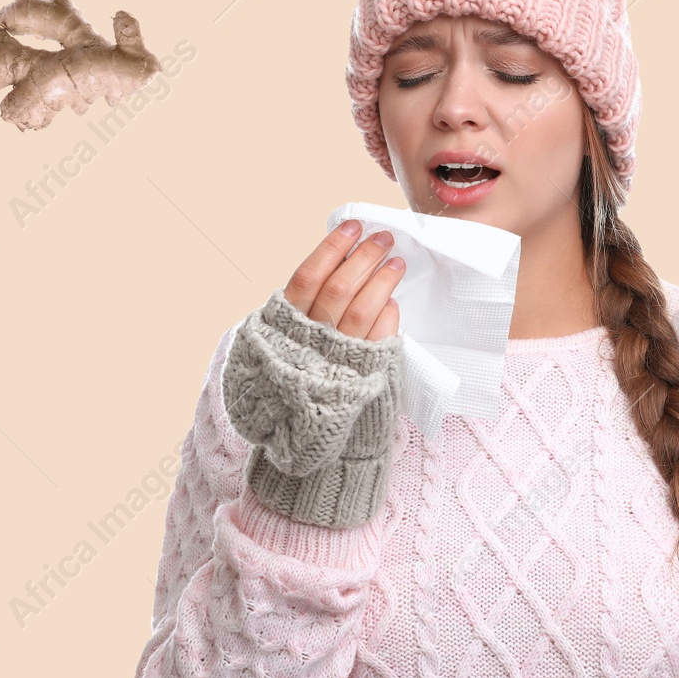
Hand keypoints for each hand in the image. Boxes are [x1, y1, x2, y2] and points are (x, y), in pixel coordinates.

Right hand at [219, 220, 408, 527]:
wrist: (312, 451)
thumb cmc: (301, 391)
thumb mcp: (288, 350)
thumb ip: (303, 317)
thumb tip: (336, 268)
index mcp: (283, 330)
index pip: (307, 277)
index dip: (332, 247)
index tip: (352, 226)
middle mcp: (308, 344)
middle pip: (338, 288)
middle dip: (363, 257)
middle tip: (382, 238)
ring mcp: (338, 361)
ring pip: (362, 310)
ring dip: (382, 280)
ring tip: (396, 262)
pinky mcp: (365, 378)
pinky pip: (381, 338)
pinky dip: (389, 315)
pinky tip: (394, 302)